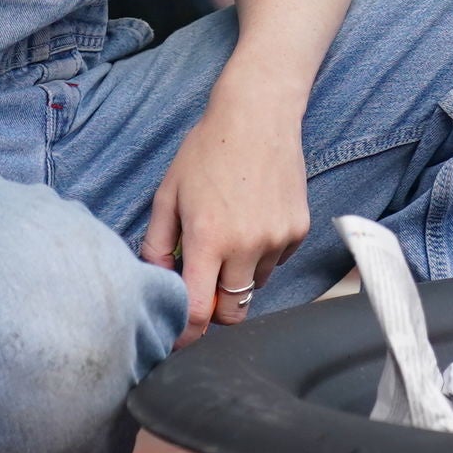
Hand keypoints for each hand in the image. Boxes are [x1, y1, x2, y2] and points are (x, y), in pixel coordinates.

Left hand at [143, 78, 311, 344]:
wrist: (257, 116)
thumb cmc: (206, 151)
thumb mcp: (168, 195)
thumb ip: (156, 245)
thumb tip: (154, 281)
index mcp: (207, 240)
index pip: (198, 311)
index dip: (186, 332)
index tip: (178, 337)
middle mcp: (246, 246)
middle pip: (232, 312)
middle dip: (215, 308)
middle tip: (203, 284)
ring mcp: (277, 240)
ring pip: (254, 286)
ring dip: (238, 276)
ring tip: (229, 234)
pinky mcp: (298, 231)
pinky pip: (276, 262)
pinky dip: (261, 255)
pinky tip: (252, 220)